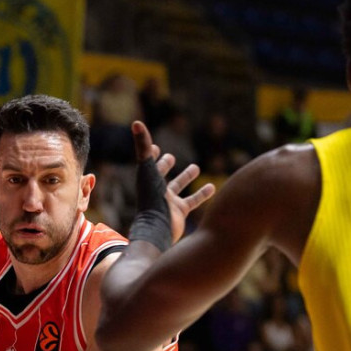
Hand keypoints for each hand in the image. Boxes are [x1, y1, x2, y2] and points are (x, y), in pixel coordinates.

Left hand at [132, 121, 214, 242]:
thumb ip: (143, 146)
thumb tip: (136, 122)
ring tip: (196, 167)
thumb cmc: (150, 198)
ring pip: (179, 187)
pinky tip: (213, 187)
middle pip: (161, 175)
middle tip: (171, 157)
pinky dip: (202, 194)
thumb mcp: (147, 168)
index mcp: (148, 180)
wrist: (157, 228)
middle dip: (165, 165)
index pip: (148, 163)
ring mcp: (169, 202)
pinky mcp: (180, 212)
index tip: (154, 147)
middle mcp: (157, 190)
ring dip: (186, 177)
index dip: (150, 154)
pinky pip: (193, 200)